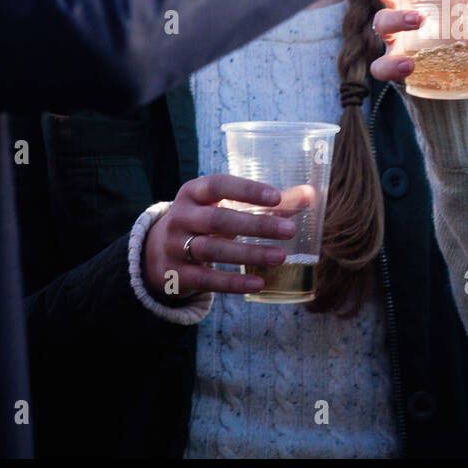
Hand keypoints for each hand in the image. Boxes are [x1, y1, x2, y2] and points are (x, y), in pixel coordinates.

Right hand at [142, 174, 305, 303]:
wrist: (156, 253)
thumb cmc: (204, 222)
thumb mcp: (224, 206)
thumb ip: (267, 202)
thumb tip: (311, 195)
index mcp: (193, 192)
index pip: (218, 185)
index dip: (246, 190)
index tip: (276, 197)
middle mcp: (180, 217)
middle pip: (218, 220)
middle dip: (255, 225)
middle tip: (289, 231)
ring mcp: (175, 247)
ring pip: (212, 250)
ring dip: (249, 253)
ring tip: (280, 256)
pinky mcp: (176, 275)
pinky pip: (206, 279)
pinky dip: (233, 282)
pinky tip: (259, 282)